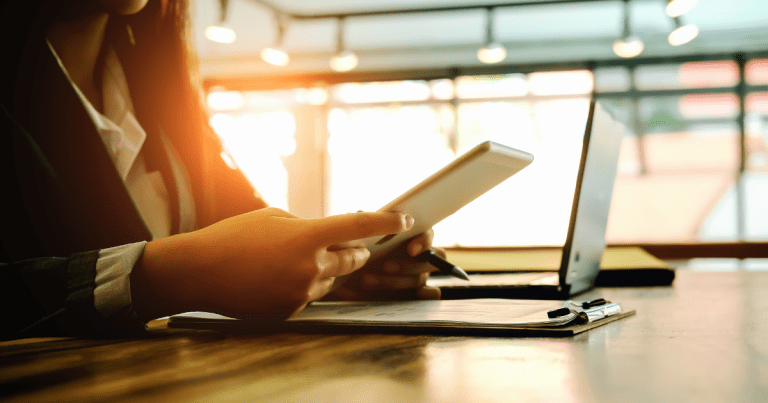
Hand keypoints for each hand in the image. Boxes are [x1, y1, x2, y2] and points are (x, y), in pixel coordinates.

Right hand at [131, 208, 413, 320]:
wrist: (199, 272)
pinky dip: (303, 286)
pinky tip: (277, 278)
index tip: (403, 219)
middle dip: (356, 251)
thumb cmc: (234, 237)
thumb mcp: (274, 218)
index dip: (386, 221)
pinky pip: (310, 297)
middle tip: (353, 245)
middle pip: (353, 259)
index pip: (359, 227)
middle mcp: (311, 267)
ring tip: (293, 261)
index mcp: (308, 237)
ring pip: (332, 281)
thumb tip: (328, 235)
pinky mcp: (291, 312)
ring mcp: (301, 293)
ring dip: (325, 270)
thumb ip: (307, 226)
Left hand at [327, 228, 442, 300]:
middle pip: (426, 261)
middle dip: (406, 265)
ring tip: (367, 280)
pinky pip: (430, 296)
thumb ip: (363, 226)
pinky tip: (404, 299)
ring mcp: (418, 277)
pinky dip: (422, 297)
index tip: (410, 249)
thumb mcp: (357, 237)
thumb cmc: (358, 251)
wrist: (346, 279)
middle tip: (385, 266)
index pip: (428, 234)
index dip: (422, 241)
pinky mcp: (414, 295)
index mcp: (411, 237)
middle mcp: (419, 257)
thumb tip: (361, 214)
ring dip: (396, 281)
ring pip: (420, 279)